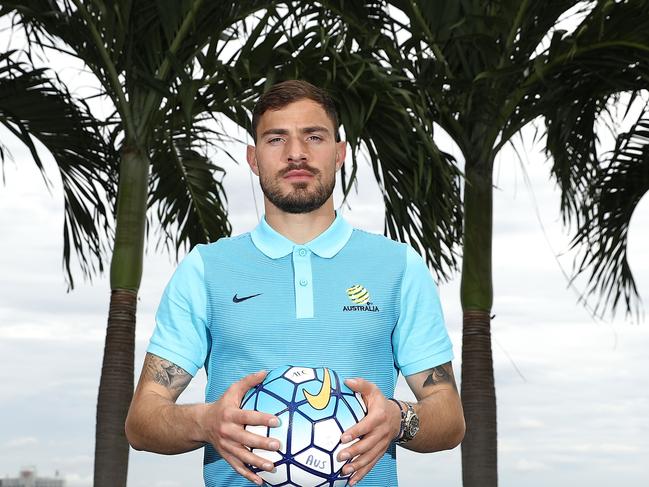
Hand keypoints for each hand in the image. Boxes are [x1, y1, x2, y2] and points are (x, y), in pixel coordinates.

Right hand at [202, 370, 280, 485]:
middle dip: (261, 443)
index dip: (261, 419)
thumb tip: (266, 372)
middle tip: (277, 445)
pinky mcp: (226, 456)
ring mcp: (226, 446)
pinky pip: (237, 467)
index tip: (276, 420)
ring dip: (257, 463)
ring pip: (242, 457)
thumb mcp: (232, 390)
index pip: (247, 417)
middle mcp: (227, 432)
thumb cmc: (222, 405)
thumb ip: (249, 381)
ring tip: (273, 466)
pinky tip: (261, 481)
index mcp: (230, 415)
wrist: (201, 423)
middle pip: (245, 439)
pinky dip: (248, 475)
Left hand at [336, 378, 401, 484]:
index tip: (342, 437)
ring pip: (370, 457)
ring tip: (344, 471)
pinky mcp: (380, 452)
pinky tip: (352, 481)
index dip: (355, 431)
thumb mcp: (373, 390)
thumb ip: (361, 385)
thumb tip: (347, 381)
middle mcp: (381, 432)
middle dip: (354, 452)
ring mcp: (382, 444)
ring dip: (357, 466)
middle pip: (368, 444)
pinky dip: (362, 473)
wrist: (399, 417)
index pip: (366, 425)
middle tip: (340, 457)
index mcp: (378, 416)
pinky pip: (372, 464)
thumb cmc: (380, 403)